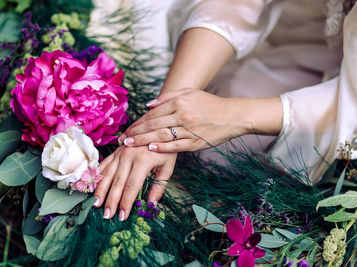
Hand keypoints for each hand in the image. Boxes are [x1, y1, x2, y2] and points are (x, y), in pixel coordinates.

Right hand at [93, 146, 176, 220]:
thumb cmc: (166, 150)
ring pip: (107, 174)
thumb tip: (151, 205)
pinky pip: (104, 164)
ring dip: (100, 190)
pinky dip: (97, 175)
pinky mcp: (116, 150)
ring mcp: (120, 152)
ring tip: (95, 204)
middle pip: (117, 182)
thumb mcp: (167, 167)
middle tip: (106, 215)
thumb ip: (159, 187)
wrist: (160, 128)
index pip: (131, 186)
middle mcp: (128, 155)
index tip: (122, 216)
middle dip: (111, 200)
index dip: (126, 202)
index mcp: (143, 161)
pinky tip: (92, 185)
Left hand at [119, 89, 246, 151]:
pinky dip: (162, 148)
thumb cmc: (210, 104)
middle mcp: (183, 115)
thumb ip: (168, 96)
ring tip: (130, 145)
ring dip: (143, 141)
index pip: (153, 113)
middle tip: (122, 139)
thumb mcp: (190, 93)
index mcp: (180, 102)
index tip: (127, 128)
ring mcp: (190, 129)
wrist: (233, 116)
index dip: (138, 122)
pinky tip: (150, 149)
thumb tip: (148, 104)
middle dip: (136, 132)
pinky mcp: (196, 142)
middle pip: (154, 124)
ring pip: (162, 136)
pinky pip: (176, 146)